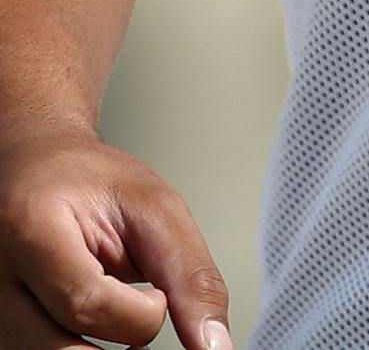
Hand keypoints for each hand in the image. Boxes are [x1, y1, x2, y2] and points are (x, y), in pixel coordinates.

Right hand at [0, 128, 230, 348]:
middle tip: (146, 309)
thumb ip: (188, 274)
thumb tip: (215, 344)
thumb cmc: (88, 181)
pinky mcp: (0, 330)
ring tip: (122, 314)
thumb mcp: (153, 207)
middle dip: (122, 342)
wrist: (36, 169)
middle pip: (62, 349)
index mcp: (31, 227)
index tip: (160, 297)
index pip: (86, 302)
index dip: (140, 314)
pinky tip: (97, 329)